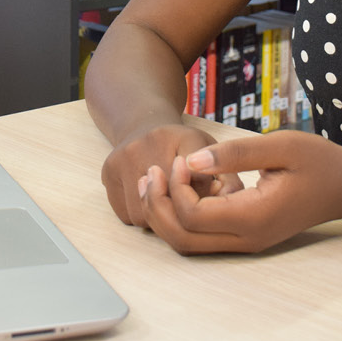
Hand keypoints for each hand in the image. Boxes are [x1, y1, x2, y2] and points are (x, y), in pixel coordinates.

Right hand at [101, 123, 242, 226]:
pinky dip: (140, 215)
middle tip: (186, 206)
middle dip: (179, 214)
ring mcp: (122, 159)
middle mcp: (147, 146)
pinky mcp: (107, 173)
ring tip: (166, 201)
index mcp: (180, 138)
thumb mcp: (208, 150)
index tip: (208, 198)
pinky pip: (125, 216)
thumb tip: (234, 202)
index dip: (205, 199)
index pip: (197, 184)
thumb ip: (226, 174)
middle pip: (167, 205)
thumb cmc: (180, 143)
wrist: (142, 121)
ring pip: (143, 216)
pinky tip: (148, 199)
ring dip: (157, 219)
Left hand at [138, 130, 341, 253]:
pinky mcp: (246, 238)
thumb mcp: (282, 145)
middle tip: (151, 172)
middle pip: (183, 240)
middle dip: (157, 208)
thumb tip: (191, 162)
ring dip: (165, 215)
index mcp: (253, 217)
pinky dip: (181, 219)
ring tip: (156, 181)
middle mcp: (247, 239)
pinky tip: (179, 190)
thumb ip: (235, 154)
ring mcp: (246, 243)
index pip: (193, 216)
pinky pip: (202, 239)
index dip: (176, 188)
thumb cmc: (319, 162)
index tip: (180, 158)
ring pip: (189, 245)